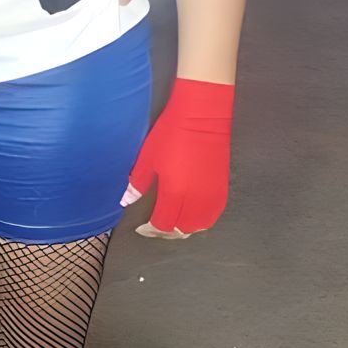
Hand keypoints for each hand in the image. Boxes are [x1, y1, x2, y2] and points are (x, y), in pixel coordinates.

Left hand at [125, 78, 234, 237]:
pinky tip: (192, 215)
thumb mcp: (148, 158)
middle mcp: (195, 198)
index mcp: (174, 192)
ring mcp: (211, 194)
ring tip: (173, 221)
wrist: (202, 116)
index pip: (163, 224)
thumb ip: (138, 183)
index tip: (143, 226)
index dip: (151, 229)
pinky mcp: (222, 188)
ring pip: (200, 225)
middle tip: (156, 226)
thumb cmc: (172, 133)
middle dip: (167, 231)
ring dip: (185, 227)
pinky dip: (202, 220)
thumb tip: (126, 200)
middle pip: (182, 229)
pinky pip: (213, 214)